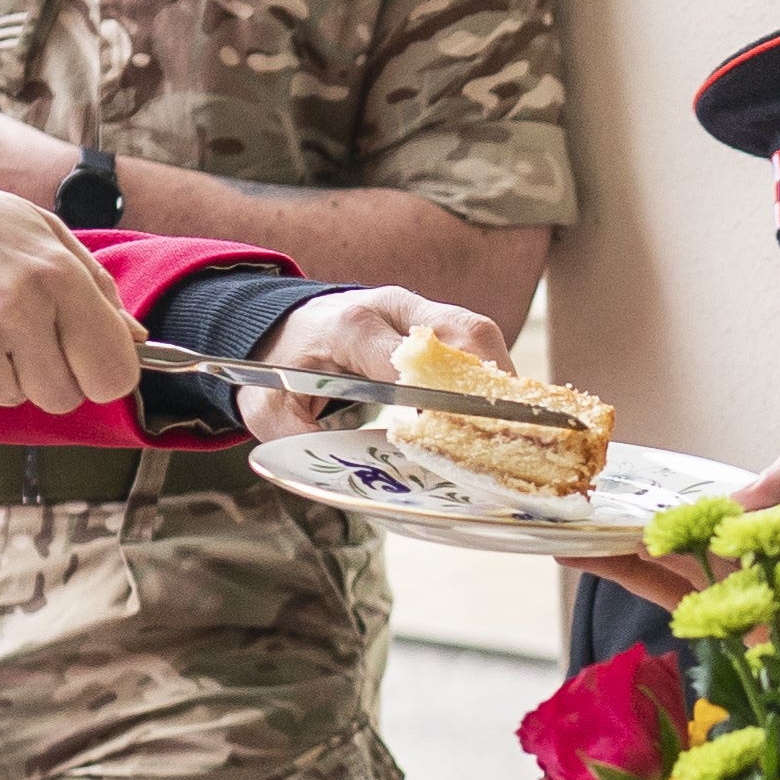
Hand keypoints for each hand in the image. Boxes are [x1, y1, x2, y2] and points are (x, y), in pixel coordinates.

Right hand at [0, 179, 150, 416]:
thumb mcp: (47, 234)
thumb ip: (98, 288)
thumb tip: (138, 340)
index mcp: (56, 277)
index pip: (112, 375)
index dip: (103, 372)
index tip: (88, 357)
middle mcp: (13, 311)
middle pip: (62, 398)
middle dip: (51, 375)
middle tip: (26, 336)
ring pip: (11, 399)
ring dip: (3, 372)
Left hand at [235, 286, 510, 438]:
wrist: (285, 326)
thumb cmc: (282, 368)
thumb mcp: (270, 411)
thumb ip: (302, 441)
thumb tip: (354, 473)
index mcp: (350, 326)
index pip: (408, 359)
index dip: (439, 399)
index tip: (456, 440)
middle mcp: (392, 307)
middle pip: (463, 332)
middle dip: (487, 385)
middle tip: (501, 437)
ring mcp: (419, 308)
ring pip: (480, 333)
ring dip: (498, 380)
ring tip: (508, 428)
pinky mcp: (435, 318)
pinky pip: (478, 340)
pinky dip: (492, 375)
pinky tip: (496, 413)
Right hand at [586, 447, 779, 726]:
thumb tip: (735, 506)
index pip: (722, 529)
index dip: (673, 514)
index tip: (622, 496)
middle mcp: (779, 584)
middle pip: (687, 563)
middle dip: (629, 542)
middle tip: (569, 518)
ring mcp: (776, 618)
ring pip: (687, 590)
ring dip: (627, 563)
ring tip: (571, 533)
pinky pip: (719, 611)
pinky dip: (669, 583)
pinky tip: (625, 553)